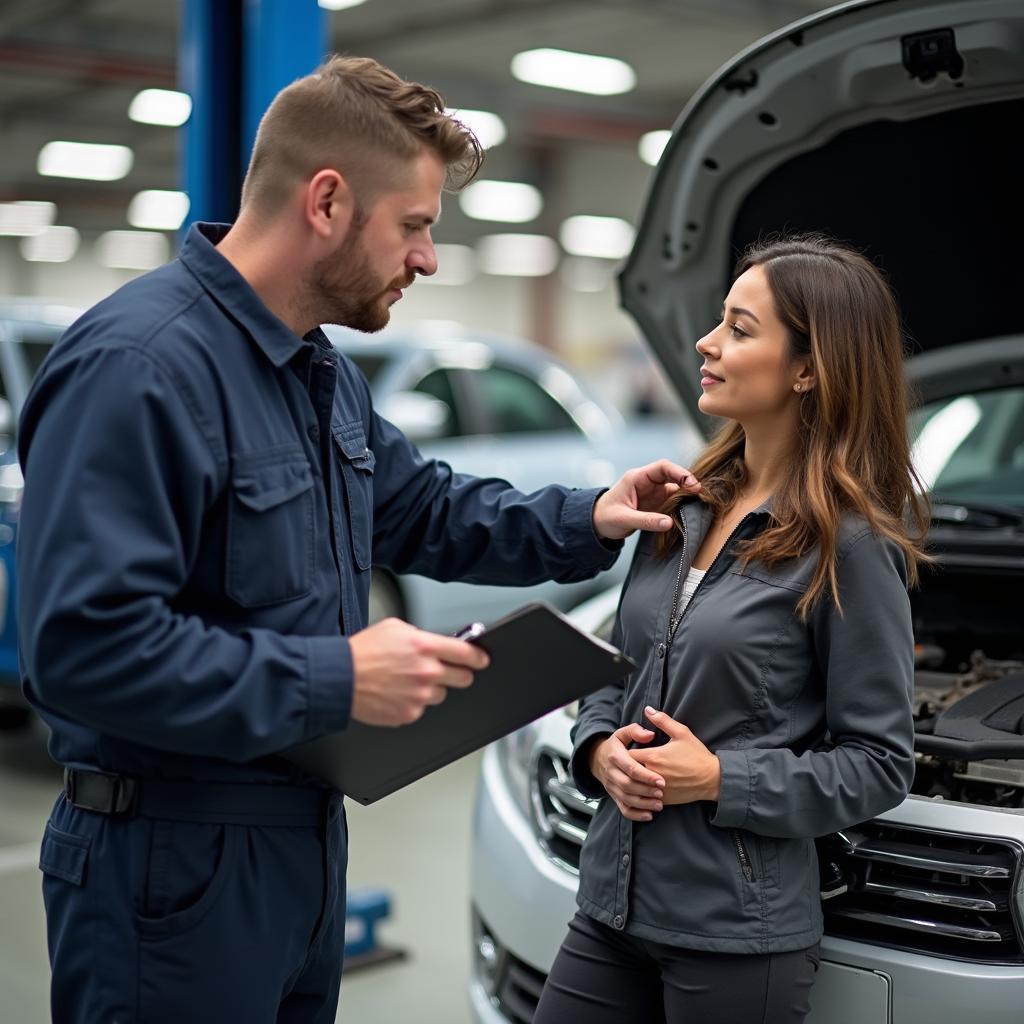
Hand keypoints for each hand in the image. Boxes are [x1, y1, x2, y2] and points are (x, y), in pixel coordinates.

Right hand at [348, 618, 489, 726]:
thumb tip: (435, 642)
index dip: (478, 657)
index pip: (467, 653)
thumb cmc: (363, 651)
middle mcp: (426, 672)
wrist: (340, 677)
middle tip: (448, 671)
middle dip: (459, 674)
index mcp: (425, 646)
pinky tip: (398, 692)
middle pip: (463, 678)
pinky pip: (422, 708)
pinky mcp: (409, 713)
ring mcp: (419, 695)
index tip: (482, 660)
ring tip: (408, 681)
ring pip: (441, 694)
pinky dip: (414, 702)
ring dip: (432, 688)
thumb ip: (421, 635)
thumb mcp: (395, 628)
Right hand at [589, 724, 665, 821]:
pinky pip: (623, 809)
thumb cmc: (616, 746)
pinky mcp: (613, 796)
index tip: (661, 780)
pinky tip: (649, 815)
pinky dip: (635, 815)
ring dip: (643, 804)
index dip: (646, 775)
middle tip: (662, 793)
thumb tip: (650, 735)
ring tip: (659, 804)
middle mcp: (611, 773)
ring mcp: (611, 786)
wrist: (597, 758)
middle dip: (646, 791)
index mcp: (615, 756)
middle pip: (628, 785)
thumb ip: (635, 731)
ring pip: (626, 799)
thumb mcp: (622, 733)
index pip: (630, 768)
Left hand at [593, 460, 701, 540]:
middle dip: (687, 483)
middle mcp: (648, 483)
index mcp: (637, 478)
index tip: (692, 483)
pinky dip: (682, 505)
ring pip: (676, 489)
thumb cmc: (605, 517)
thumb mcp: (624, 519)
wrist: (597, 524)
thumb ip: (646, 520)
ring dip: (687, 495)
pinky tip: (690, 512)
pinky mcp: (656, 503)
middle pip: (673, 476)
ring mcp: (653, 493)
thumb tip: (669, 523)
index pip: (663, 467)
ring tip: (699, 503)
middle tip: (700, 494)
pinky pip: (673, 501)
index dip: (679, 472)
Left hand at [629, 707, 720, 804]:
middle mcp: (652, 774)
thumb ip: (662, 720)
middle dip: (627, 767)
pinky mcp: (663, 800)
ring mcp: (657, 789)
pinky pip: (645, 798)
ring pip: (634, 787)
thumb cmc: (697, 755)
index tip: (629, 750)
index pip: (626, 755)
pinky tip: (645, 787)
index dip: (624, 753)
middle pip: (628, 772)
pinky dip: (643, 793)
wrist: (713, 779)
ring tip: (635, 775)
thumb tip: (648, 710)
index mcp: (653, 756)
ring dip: (634, 781)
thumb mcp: (682, 732)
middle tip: (629, 763)